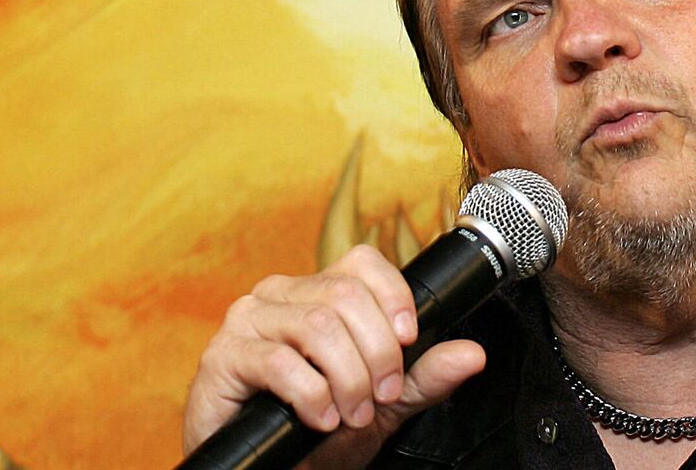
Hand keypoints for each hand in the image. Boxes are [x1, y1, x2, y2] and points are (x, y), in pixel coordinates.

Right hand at [182, 245, 486, 466]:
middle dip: (377, 353)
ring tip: (351, 413)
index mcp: (317, 293)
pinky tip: (319, 419)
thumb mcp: (383, 406)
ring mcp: (248, 320)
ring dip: (347, 378)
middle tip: (381, 397)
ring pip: (317, 325)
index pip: (362, 262)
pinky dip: (311, 395)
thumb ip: (424, 378)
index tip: (409, 342)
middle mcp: (281, 295)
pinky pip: (277, 360)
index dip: (393, 297)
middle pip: (345, 295)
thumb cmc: (315, 433)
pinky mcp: (223, 356)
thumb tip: (472, 354)